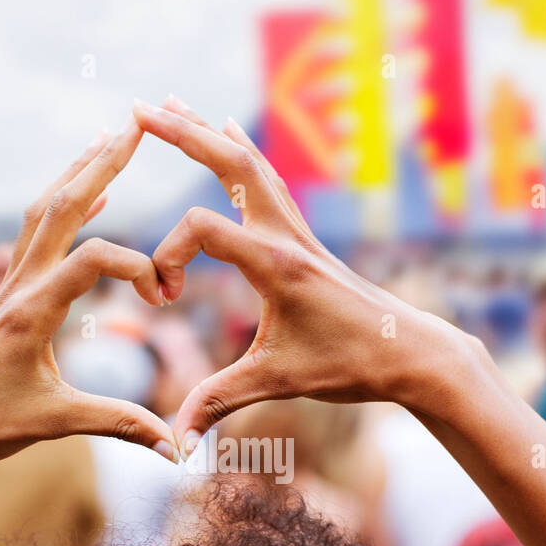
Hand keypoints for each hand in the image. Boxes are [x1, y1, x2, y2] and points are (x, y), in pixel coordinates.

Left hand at [0, 119, 176, 467]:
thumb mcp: (54, 424)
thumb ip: (118, 425)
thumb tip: (174, 448)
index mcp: (32, 311)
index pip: (94, 260)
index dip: (138, 267)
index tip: (165, 300)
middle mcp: (19, 285)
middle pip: (63, 206)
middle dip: (101, 163)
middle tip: (135, 123)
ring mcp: (9, 283)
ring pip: (45, 210)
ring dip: (79, 172)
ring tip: (110, 138)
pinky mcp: (7, 291)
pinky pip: (37, 233)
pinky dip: (67, 206)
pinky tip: (88, 193)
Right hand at [133, 97, 455, 455]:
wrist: (409, 354)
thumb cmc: (350, 366)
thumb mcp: (279, 383)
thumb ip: (220, 403)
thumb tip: (175, 442)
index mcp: (276, 264)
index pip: (203, 230)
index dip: (167, 259)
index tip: (162, 302)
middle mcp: (286, 235)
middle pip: (229, 162)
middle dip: (181, 134)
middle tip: (136, 107)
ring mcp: (297, 231)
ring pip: (248, 163)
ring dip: (206, 133)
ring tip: (170, 103)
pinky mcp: (302, 239)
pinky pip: (266, 181)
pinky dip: (239, 154)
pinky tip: (227, 131)